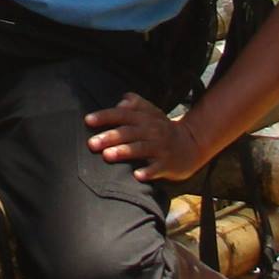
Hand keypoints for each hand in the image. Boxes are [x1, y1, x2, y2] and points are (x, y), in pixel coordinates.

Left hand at [85, 94, 208, 182]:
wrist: (191, 145)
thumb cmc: (162, 128)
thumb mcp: (151, 112)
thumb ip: (135, 104)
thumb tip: (120, 102)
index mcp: (145, 117)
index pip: (122, 114)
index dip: (105, 116)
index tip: (87, 120)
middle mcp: (152, 130)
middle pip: (128, 132)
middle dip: (109, 137)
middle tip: (91, 144)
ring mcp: (160, 147)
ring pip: (140, 148)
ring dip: (124, 151)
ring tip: (107, 156)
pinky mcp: (168, 163)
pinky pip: (157, 168)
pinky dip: (148, 171)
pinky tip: (137, 176)